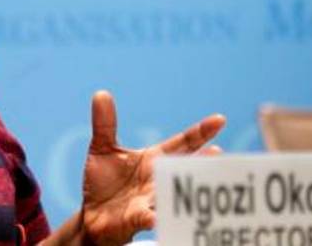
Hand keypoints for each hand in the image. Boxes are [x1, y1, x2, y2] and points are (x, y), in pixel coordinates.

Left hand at [76, 91, 224, 245]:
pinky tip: (156, 217)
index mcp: (154, 159)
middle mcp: (158, 179)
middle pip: (183, 168)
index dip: (200, 133)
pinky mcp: (136, 218)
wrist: (92, 215)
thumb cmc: (104, 182)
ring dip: (183, 188)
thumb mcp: (103, 149)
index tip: (219, 119)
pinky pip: (147, 217)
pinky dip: (152, 217)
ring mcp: (150, 199)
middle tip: (217, 152)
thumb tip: (101, 94)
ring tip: (200, 180)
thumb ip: (105, 124)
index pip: (181, 144)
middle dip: (199, 161)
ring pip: (170, 193)